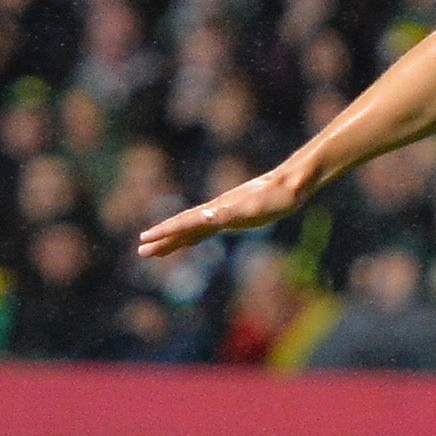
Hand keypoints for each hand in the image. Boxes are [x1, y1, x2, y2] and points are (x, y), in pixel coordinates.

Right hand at [137, 168, 306, 257]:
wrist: (294, 183)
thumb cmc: (278, 196)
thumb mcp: (255, 207)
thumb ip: (232, 212)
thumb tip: (208, 217)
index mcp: (218, 210)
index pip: (185, 222)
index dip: (165, 231)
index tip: (145, 239)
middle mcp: (216, 210)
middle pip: (183, 227)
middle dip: (163, 241)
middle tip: (141, 252)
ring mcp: (224, 212)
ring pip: (193, 229)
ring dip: (174, 240)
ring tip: (156, 251)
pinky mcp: (234, 216)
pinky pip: (206, 229)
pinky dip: (193, 236)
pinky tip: (189, 240)